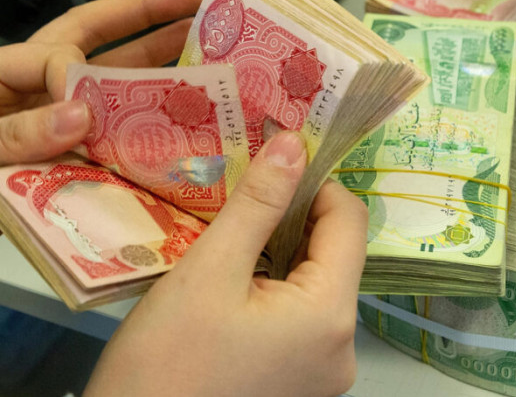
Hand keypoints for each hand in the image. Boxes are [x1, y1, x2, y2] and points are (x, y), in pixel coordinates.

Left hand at [0, 0, 206, 319]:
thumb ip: (8, 137)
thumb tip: (82, 112)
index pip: (54, 56)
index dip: (87, 77)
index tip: (97, 116)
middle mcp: (15, 96)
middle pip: (88, 51)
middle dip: (143, 25)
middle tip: (197, 8)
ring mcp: (32, 136)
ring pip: (99, 104)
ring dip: (146, 87)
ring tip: (202, 75)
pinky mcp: (40, 175)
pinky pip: (92, 156)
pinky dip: (126, 154)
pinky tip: (165, 153)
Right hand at [83, 131, 368, 396]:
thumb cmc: (166, 361)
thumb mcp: (209, 271)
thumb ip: (258, 204)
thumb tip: (293, 143)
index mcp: (331, 316)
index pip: (350, 222)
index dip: (315, 183)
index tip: (271, 162)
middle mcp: (342, 347)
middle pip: (333, 255)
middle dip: (291, 217)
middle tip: (240, 193)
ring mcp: (321, 372)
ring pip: (312, 285)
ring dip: (276, 252)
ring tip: (228, 234)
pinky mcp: (297, 384)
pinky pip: (297, 319)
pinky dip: (270, 289)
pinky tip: (230, 281)